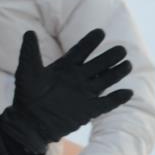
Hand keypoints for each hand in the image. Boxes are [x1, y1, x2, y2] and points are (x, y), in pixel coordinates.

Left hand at [5, 29, 133, 149]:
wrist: (28, 122)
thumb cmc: (26, 95)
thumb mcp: (27, 72)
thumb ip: (30, 52)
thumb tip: (29, 32)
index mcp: (66, 66)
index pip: (82, 50)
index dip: (91, 41)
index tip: (100, 32)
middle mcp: (78, 78)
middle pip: (99, 63)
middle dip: (110, 56)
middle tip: (121, 49)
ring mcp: (85, 93)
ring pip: (106, 80)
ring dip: (117, 73)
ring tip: (127, 64)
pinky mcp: (89, 110)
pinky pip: (107, 103)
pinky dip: (118, 99)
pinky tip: (127, 92)